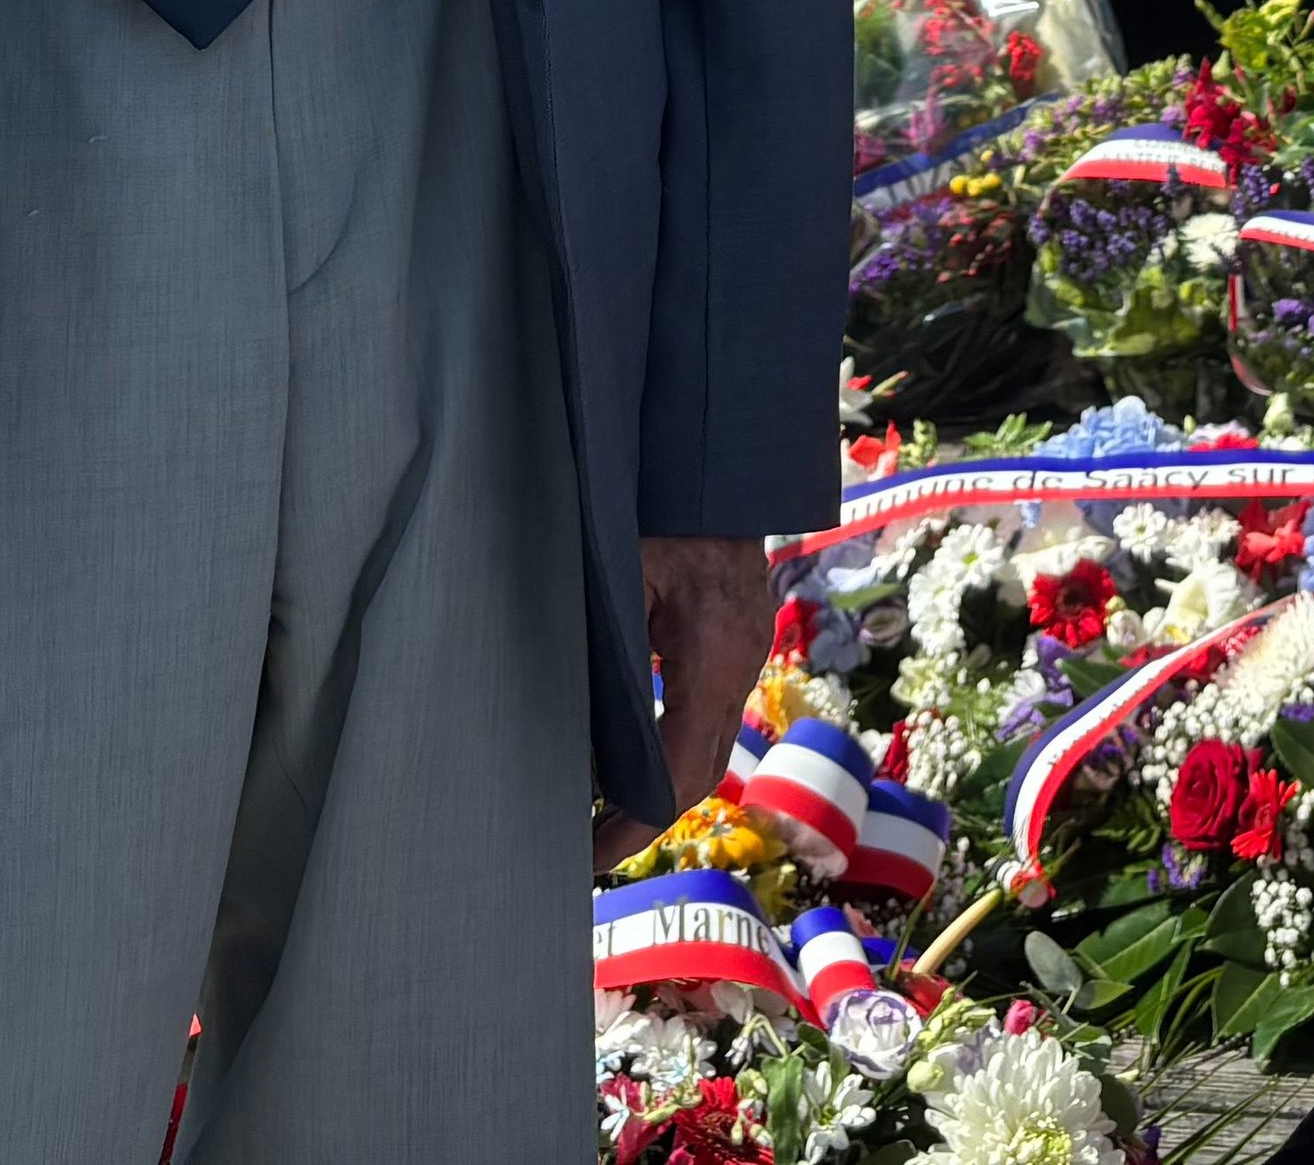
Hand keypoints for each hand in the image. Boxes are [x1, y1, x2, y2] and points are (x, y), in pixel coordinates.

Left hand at [594, 532, 776, 868]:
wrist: (712, 456)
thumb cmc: (656, 505)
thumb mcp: (616, 577)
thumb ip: (603, 654)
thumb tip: (567, 735)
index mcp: (712, 655)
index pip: (680, 772)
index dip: (635, 825)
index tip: (589, 858)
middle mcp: (740, 662)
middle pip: (702, 772)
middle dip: (646, 820)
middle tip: (586, 855)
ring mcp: (746, 651)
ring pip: (711, 746)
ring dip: (661, 787)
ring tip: (601, 819)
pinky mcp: (737, 639)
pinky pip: (711, 713)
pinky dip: (673, 748)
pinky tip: (631, 758)